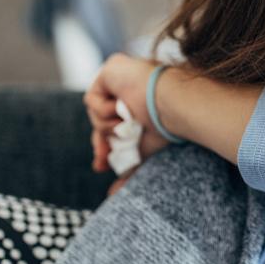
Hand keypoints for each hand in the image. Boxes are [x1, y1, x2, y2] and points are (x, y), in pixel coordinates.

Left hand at [84, 53, 170, 173]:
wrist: (171, 105)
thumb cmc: (166, 126)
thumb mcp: (143, 150)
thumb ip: (128, 166)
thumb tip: (112, 194)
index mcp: (139, 103)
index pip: (113, 124)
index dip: (105, 145)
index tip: (102, 165)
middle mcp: (129, 87)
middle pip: (100, 119)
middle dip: (100, 142)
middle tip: (102, 161)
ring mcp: (119, 77)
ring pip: (95, 113)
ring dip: (108, 126)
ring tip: (127, 125)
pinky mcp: (110, 69)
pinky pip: (92, 100)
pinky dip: (105, 111)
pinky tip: (123, 109)